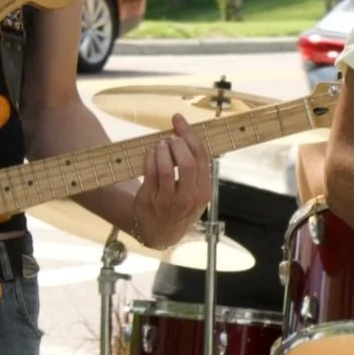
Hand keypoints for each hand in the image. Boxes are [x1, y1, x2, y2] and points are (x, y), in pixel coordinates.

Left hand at [132, 113, 212, 247]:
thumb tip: (187, 137)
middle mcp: (188, 197)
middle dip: (178, 143)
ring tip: (159, 144)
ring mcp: (168, 200)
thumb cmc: (179, 207)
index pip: (202, 158)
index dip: (191, 136)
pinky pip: (150, 174)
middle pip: (188, 163)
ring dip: (162, 150)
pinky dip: (150, 158)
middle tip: (170, 137)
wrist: (161, 233)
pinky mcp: (150, 199)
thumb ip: (197, 172)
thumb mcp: (196, 194)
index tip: (179, 121)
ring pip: (166, 168)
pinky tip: (150, 152)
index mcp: (204, 192)